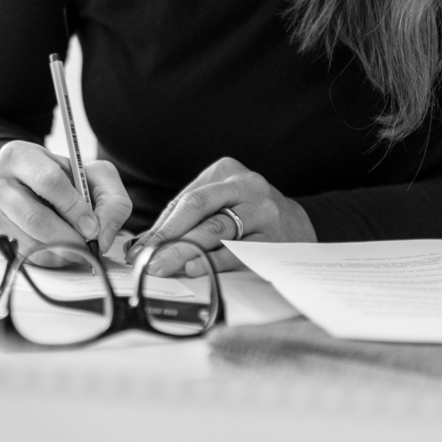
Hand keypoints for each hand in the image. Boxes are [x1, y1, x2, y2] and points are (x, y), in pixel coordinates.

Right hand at [0, 141, 132, 263]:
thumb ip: (110, 199)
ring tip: (76, 248)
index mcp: (18, 156)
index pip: (48, 182)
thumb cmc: (60, 179)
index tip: (92, 226)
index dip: (75, 208)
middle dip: (68, 237)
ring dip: (60, 253)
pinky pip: (22, 257)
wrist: (24, 184)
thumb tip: (102, 235)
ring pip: (28, 243)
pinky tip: (59, 251)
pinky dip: (47, 260)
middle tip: (86, 244)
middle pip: (34, 218)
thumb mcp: (91, 175)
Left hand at [137, 157, 315, 275]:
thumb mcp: (222, 201)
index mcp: (226, 172)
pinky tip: (198, 269)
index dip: (161, 226)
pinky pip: (240, 252)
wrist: (300, 224)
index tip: (141, 248)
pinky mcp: (275, 238)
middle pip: (199, 210)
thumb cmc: (250, 212)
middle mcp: (246, 186)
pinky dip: (216, 261)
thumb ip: (186, 217)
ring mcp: (263, 211)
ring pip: (218, 231)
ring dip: (187, 251)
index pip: (186, 200)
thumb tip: (145, 243)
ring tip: (165, 266)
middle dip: (169, 237)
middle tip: (148, 259)